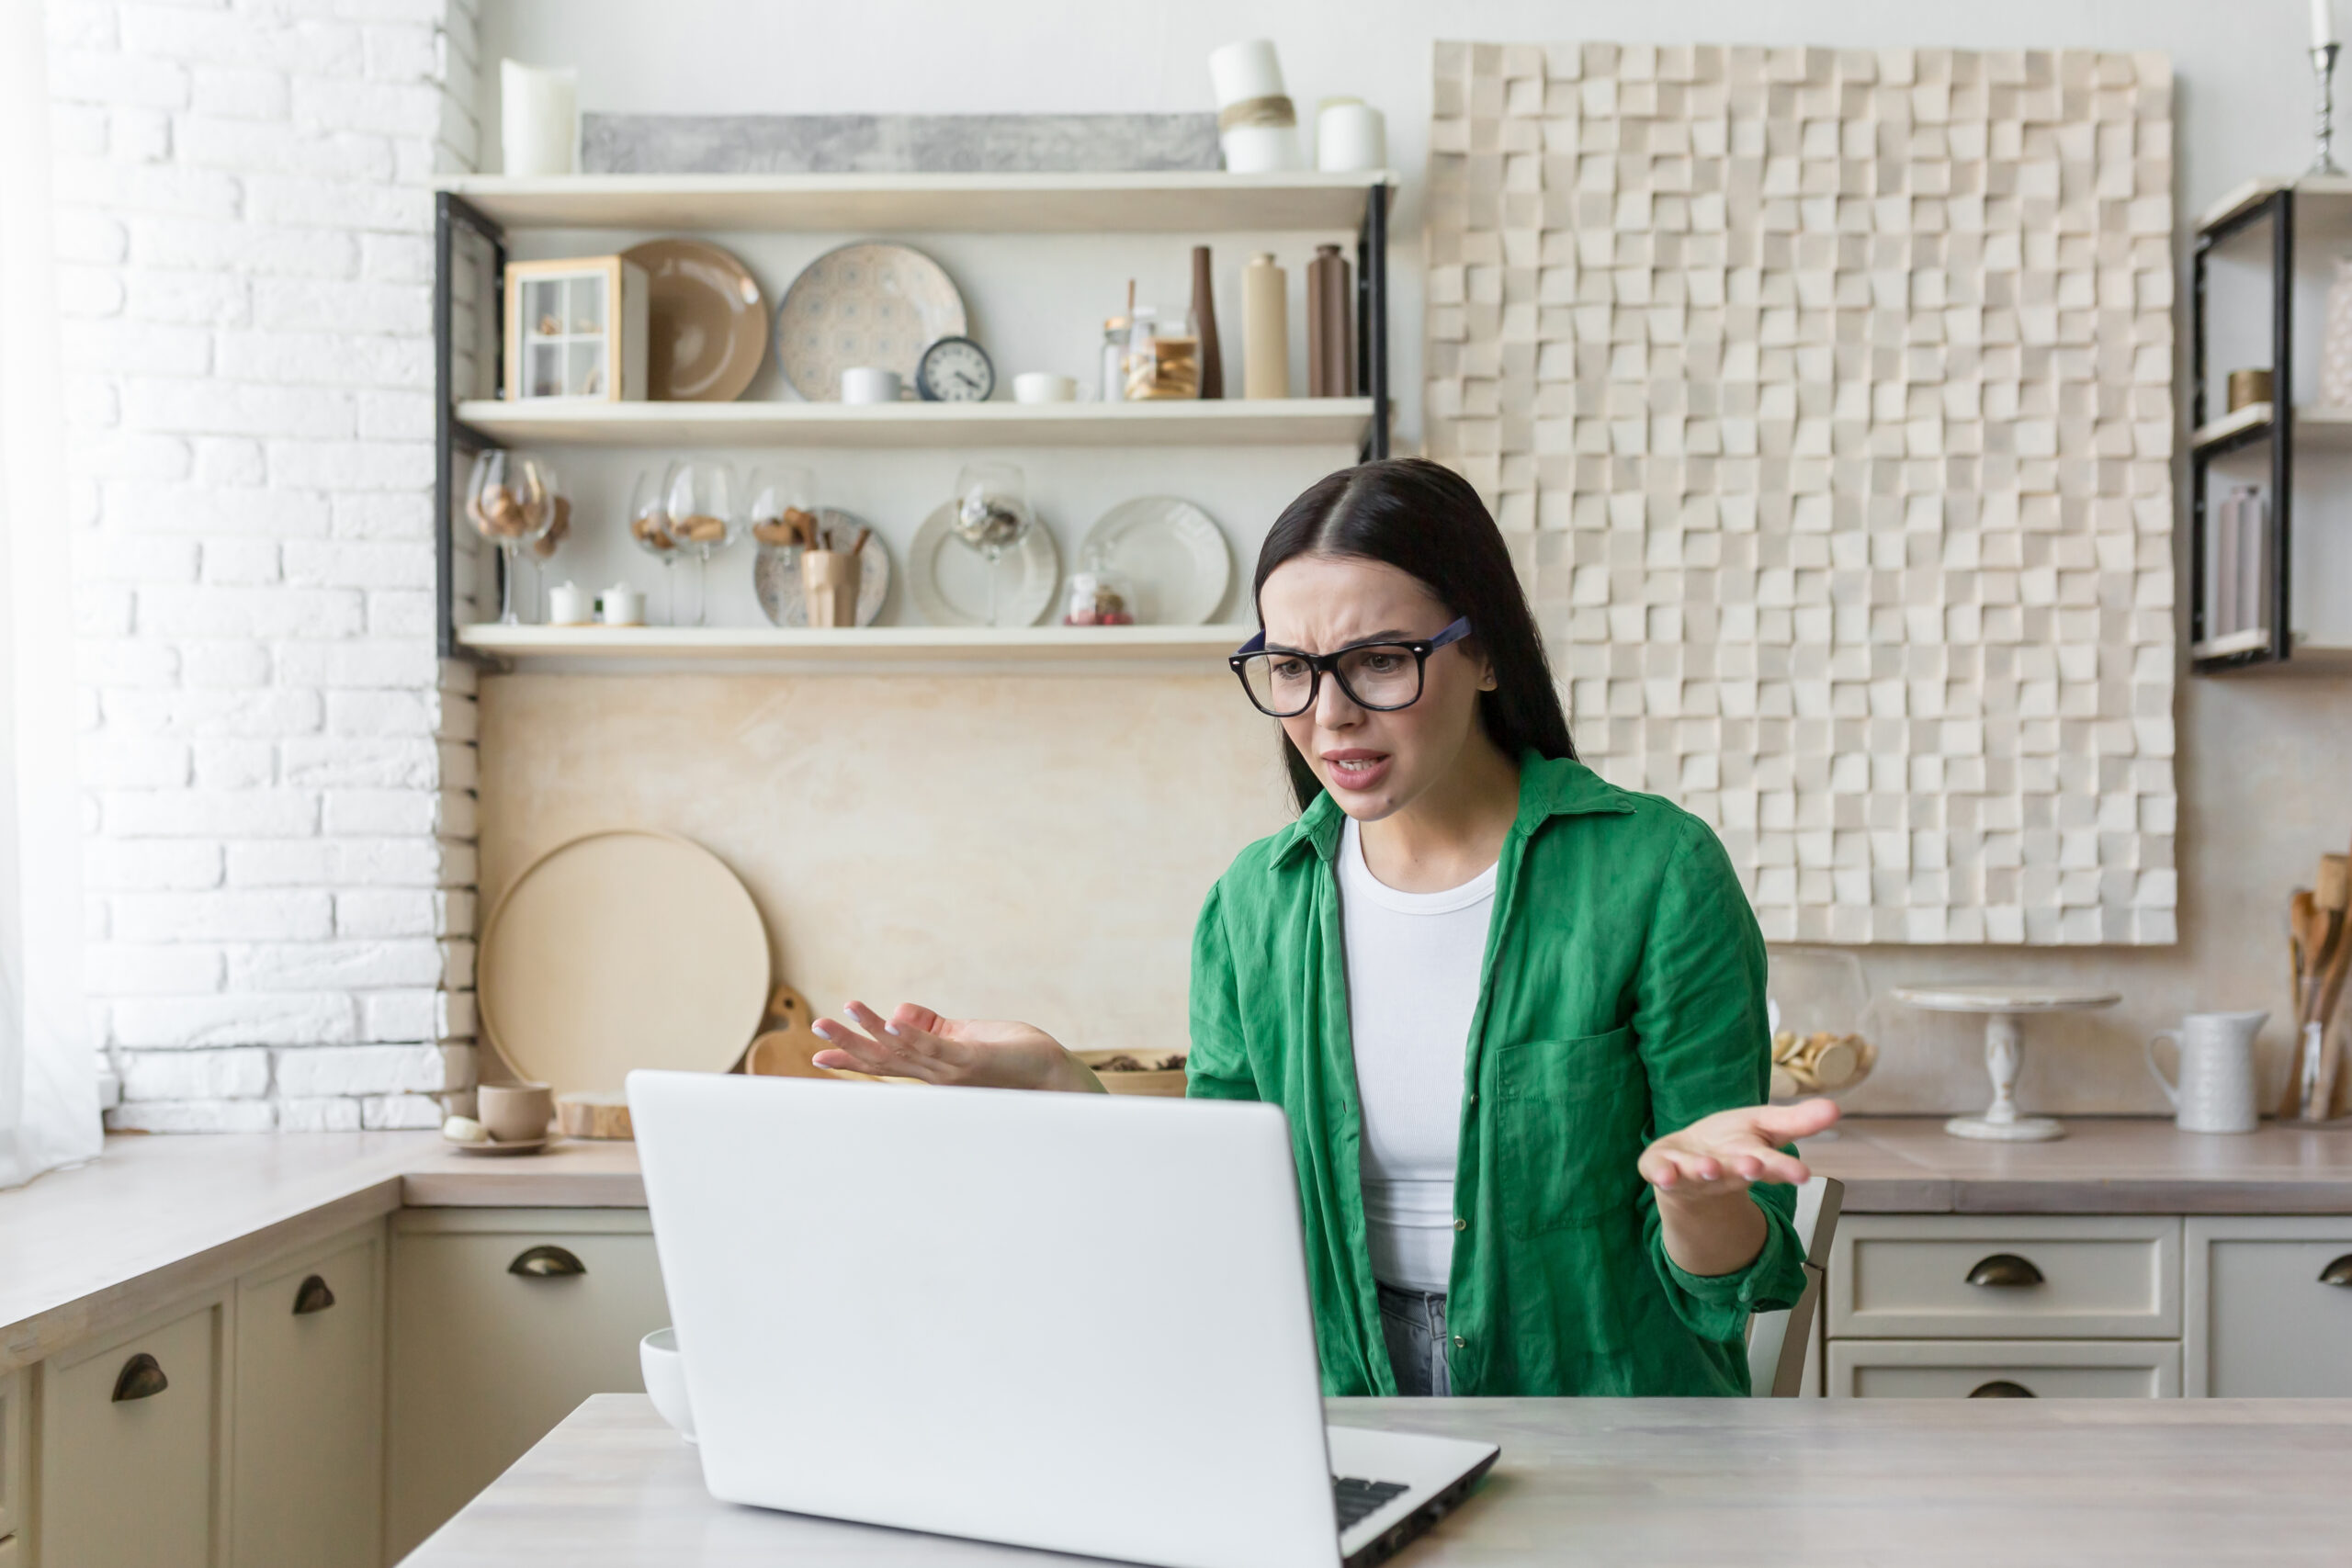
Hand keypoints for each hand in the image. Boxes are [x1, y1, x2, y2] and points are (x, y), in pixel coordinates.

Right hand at [809, 1001, 1102, 1092]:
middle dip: (849, 1045)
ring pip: (902, 1052)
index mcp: (932, 1068)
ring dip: (871, 1032)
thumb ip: (934, 1027)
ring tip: (844, 1012)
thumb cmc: (1013, 1056)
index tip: (816, 1056)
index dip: (852, 1058)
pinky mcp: (973, 1061)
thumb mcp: (966, 1036)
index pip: (885, 1062)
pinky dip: (912, 1036)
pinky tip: (892, 1021)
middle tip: (816, 1029)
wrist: (1054, 1075)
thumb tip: (898, 1010)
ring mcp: (952, 1070)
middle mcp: (936, 1074)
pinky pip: (936, 1048)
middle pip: (884, 1059)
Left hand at [1639, 1099, 1838, 1277]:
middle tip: (1754, 1166)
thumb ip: (1798, 1121)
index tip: (1802, 1174)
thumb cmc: (1733, 1143)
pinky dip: (1661, 1174)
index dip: (1785, 1169)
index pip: (1773, 1165)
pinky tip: (1662, 1175)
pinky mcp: (1662, 1169)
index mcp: (1753, 1160)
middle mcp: (1723, 1170)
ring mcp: (1691, 1173)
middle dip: (1744, 1169)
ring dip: (1702, 1172)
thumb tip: (1836, 1108)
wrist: (1687, 1164)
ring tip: (1708, 1167)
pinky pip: (1659, 1173)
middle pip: (1736, 1171)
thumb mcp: (1768, 1127)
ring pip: (1698, 1175)